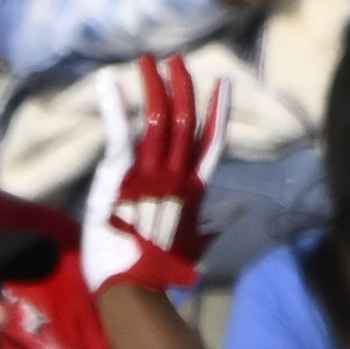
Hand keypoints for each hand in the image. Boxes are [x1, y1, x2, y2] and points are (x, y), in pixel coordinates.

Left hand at [80, 57, 232, 298]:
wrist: (130, 287)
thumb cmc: (158, 270)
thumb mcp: (193, 242)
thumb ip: (215, 220)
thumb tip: (241, 204)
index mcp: (192, 190)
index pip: (211, 144)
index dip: (218, 114)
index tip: (222, 85)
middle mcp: (175, 177)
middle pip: (186, 122)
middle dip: (183, 89)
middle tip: (177, 63)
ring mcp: (149, 174)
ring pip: (158, 119)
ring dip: (154, 87)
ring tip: (149, 62)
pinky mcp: (121, 176)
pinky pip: (121, 134)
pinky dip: (114, 106)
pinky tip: (108, 82)